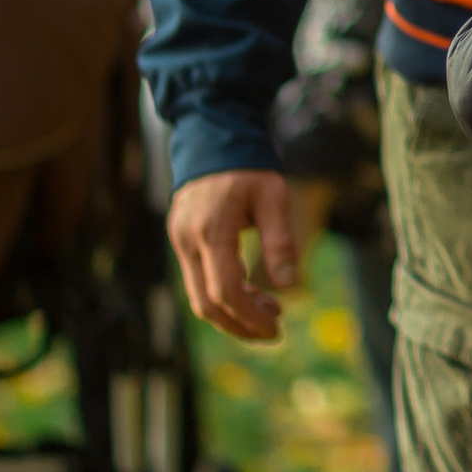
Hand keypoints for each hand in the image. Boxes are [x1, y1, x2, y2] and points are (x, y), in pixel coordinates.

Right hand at [166, 168, 298, 341]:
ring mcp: (180, 242)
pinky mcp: (182, 241)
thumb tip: (291, 285)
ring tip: (270, 311)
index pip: (226, 289)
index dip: (250, 315)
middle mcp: (188, 241)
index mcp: (211, 230)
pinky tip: (253, 292)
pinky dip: (223, 294)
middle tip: (275, 331)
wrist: (214, 140)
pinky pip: (198, 280)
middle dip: (240, 324)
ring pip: (198, 296)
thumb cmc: (250, 168)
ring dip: (232, 312)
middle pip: (205, 303)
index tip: (277, 327)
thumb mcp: (274, 197)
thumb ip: (281, 241)